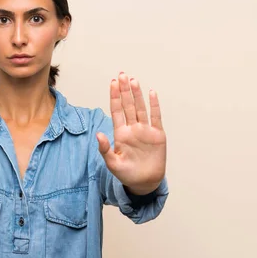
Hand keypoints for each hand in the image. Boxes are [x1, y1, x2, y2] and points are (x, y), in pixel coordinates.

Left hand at [96, 72, 166, 194]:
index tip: (112, 83)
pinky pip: (156, 117)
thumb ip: (105, 149)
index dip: (114, 97)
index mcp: (120, 133)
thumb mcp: (112, 163)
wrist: (144, 182)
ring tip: (133, 80)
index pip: (116, 110)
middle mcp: (132, 128)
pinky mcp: (157, 135)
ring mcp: (145, 130)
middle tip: (122, 75)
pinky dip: (154, 105)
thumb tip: (99, 135)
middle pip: (128, 105)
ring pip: (140, 108)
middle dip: (124, 90)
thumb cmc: (127, 174)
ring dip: (137, 94)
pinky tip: (151, 93)